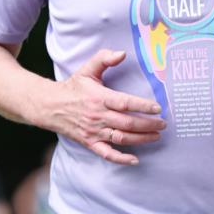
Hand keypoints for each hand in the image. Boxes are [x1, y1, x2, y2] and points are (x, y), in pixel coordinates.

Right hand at [40, 49, 164, 165]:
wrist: (50, 106)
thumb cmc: (73, 88)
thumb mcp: (87, 69)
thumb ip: (104, 58)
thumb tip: (122, 53)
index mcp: (99, 98)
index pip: (125, 103)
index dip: (143, 106)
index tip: (157, 108)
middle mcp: (98, 116)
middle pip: (128, 123)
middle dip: (148, 125)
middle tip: (163, 124)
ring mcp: (94, 131)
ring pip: (122, 138)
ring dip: (141, 139)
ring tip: (156, 136)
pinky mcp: (90, 143)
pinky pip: (107, 154)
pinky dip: (121, 159)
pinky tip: (135, 160)